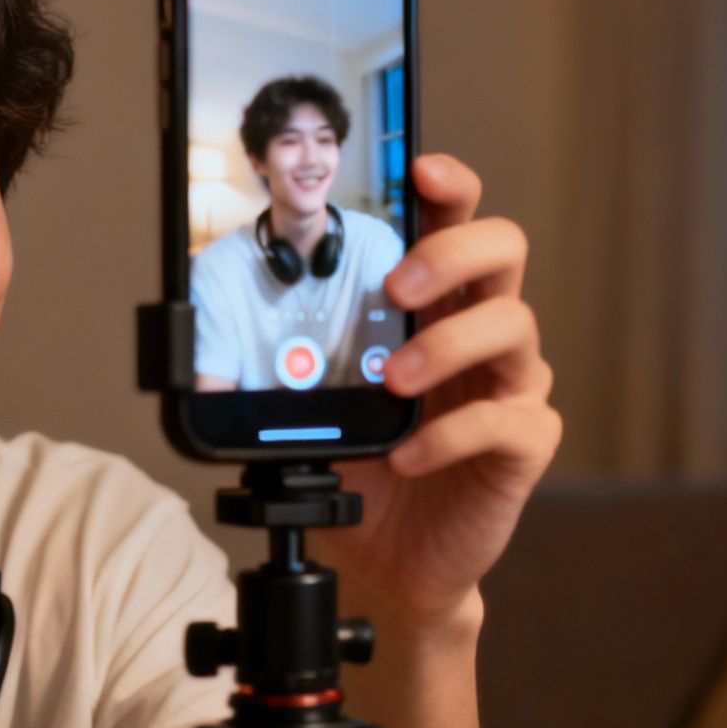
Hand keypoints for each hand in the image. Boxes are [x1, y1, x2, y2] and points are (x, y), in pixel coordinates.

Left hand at [319, 154, 560, 632]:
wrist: (386, 560)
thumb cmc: (357, 468)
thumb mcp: (311, 408)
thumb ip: (281, 367)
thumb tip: (201, 356)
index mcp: (434, 304)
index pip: (455, 219)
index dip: (449, 185)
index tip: (419, 167)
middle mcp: (481, 331)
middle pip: (505, 249)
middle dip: (453, 252)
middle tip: (398, 283)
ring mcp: (510, 384)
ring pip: (514, 326)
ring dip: (447, 344)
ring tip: (393, 380)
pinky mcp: (525, 445)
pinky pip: (506, 421)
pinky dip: (451, 434)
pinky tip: (407, 456)